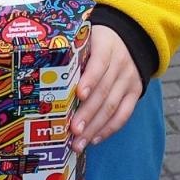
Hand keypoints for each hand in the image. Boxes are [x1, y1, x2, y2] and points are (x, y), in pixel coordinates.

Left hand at [70, 24, 140, 149]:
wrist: (131, 37)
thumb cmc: (99, 41)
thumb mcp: (88, 38)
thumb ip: (73, 52)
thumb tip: (45, 73)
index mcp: (106, 46)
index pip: (99, 64)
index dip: (90, 80)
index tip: (79, 95)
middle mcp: (120, 64)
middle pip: (103, 91)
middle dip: (87, 113)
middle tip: (73, 130)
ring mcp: (129, 80)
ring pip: (112, 106)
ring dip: (95, 127)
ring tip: (79, 143)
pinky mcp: (135, 92)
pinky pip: (124, 114)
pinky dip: (110, 128)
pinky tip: (95, 139)